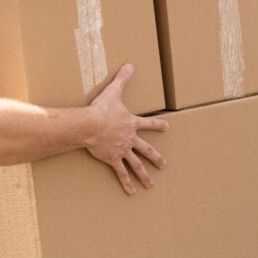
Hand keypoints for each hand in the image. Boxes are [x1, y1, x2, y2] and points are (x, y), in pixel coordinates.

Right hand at [85, 63, 168, 195]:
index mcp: (131, 123)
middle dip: (155, 157)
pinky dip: (126, 182)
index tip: (167, 126)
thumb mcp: (114, 92)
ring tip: (151, 184)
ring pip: (136, 164)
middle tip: (164, 164)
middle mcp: (130, 138)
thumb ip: (122, 79)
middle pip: (146, 149)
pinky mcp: (112, 158)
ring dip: (144, 174)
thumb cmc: (102, 109)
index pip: (148, 123)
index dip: (158, 124)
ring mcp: (122, 150)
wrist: (91, 124)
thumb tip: (130, 65)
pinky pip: (121, 172)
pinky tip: (131, 192)